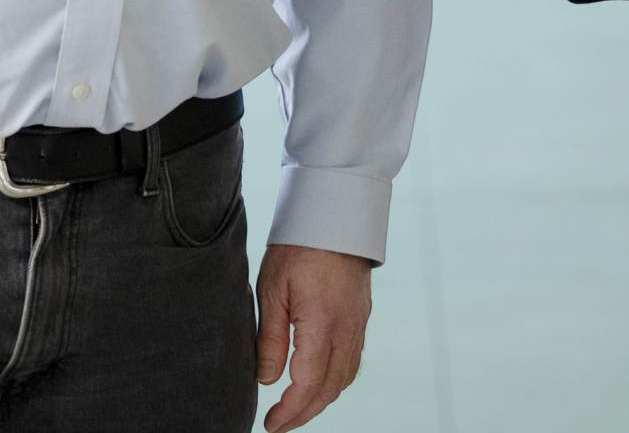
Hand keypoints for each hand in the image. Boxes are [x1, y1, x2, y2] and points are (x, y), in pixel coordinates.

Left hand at [255, 243, 374, 430]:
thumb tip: (266, 380)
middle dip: (304, 413)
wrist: (335, 216)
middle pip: (329, 388)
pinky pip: (352, 362)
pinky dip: (335, 381)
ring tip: (295, 409)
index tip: (270, 423)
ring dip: (321, 400)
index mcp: (322, 322)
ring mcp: (358, 324)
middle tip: (278, 424)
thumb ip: (270, 338)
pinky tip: (317, 383)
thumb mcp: (272, 290)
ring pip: (344, 378)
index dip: (289, 410)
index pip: (307, 383)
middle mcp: (347, 329)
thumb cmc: (298, 247)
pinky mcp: (361, 318)